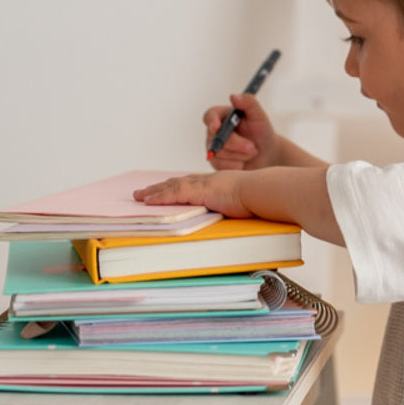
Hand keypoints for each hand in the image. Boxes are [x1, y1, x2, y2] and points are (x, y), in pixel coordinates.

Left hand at [134, 171, 254, 218]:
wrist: (264, 190)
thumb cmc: (261, 198)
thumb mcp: (244, 203)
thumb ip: (234, 208)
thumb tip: (234, 223)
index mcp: (218, 184)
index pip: (192, 184)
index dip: (176, 187)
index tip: (165, 190)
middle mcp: (208, 181)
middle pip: (178, 182)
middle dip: (160, 188)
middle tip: (143, 193)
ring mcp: (204, 184)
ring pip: (172, 186)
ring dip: (154, 192)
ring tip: (139, 196)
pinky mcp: (200, 191)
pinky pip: (174, 193)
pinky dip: (160, 197)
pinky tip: (148, 201)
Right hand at [203, 92, 280, 170]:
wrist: (266, 153)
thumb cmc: (262, 131)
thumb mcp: (259, 116)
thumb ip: (249, 103)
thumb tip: (233, 96)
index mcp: (222, 116)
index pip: (210, 116)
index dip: (211, 121)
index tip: (216, 127)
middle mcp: (214, 132)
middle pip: (216, 138)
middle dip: (237, 144)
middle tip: (253, 147)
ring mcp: (213, 148)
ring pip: (220, 154)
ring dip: (240, 155)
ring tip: (252, 152)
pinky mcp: (216, 163)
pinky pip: (222, 166)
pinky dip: (237, 165)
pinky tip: (245, 162)